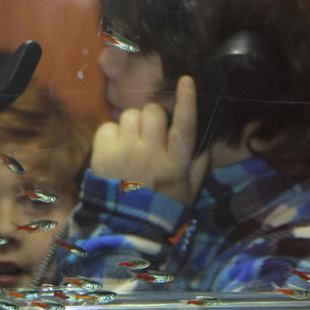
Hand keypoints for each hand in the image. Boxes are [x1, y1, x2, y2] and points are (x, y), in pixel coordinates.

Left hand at [90, 76, 209, 205]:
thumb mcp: (189, 191)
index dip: (186, 101)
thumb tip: (206, 139)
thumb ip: (200, 164)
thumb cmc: (162, 208)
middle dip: (152, 118)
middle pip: (153, 112)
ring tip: (131, 144)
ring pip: (130, 115)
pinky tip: (114, 151)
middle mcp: (151, 154)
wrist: (126, 230)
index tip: (186, 79)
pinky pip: (107, 127)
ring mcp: (125, 153)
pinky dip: (111, 135)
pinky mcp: (103, 156)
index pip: (184, 126)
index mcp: (175, 163)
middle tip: (149, 134)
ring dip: (131, 126)